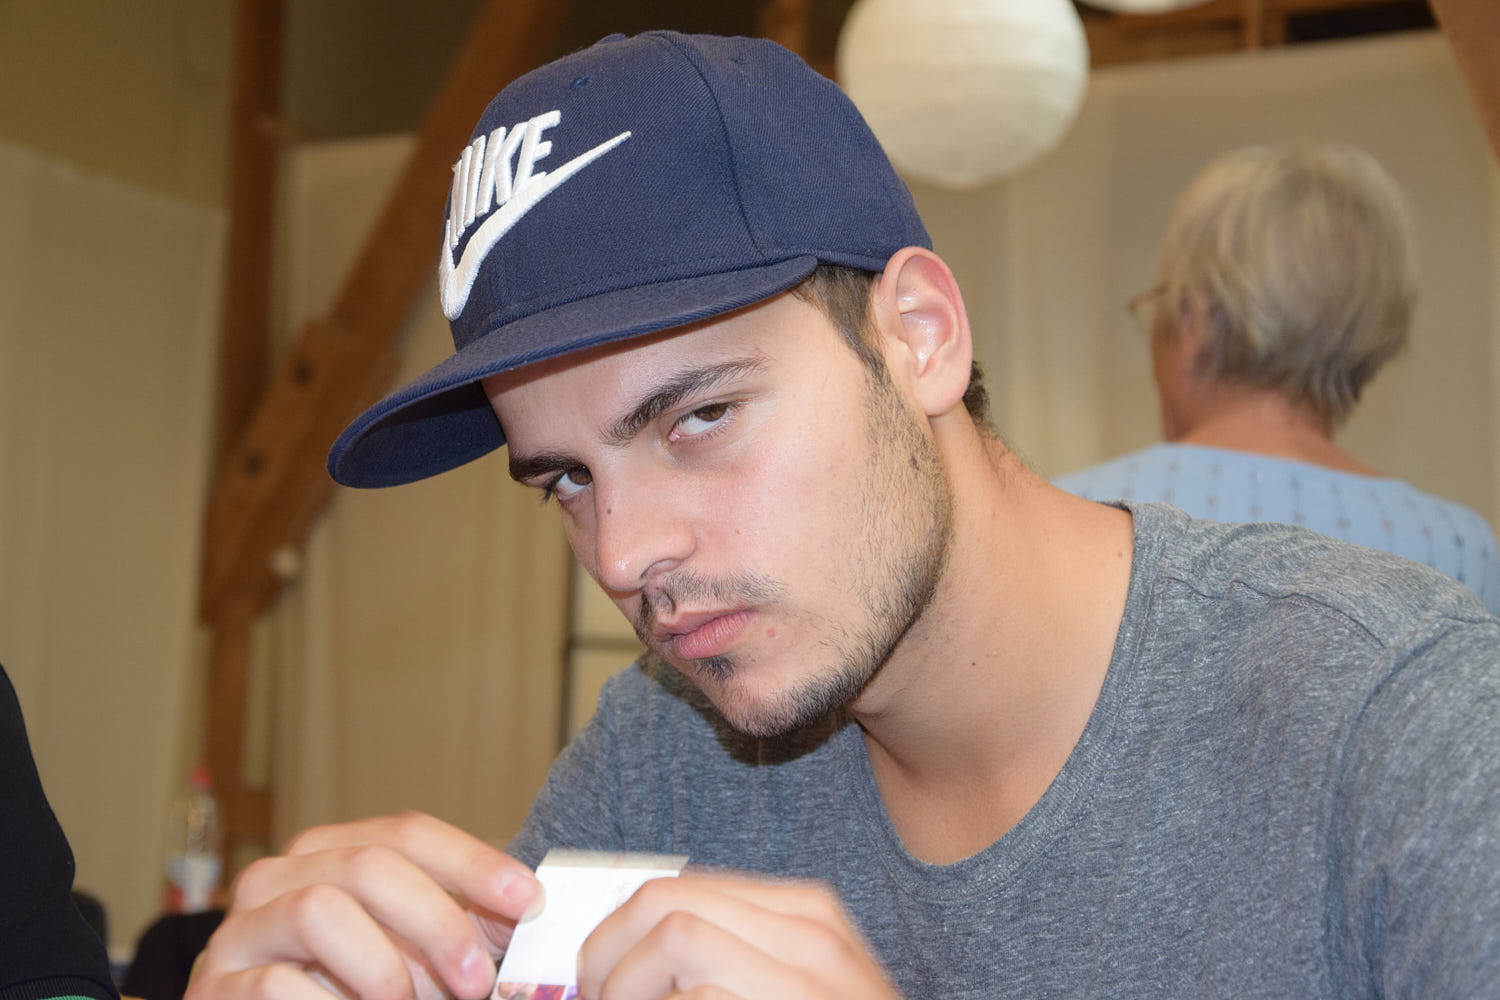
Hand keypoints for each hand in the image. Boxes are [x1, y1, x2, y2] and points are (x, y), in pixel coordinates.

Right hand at [185, 812, 541, 999]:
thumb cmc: (347, 996)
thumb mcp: (411, 955)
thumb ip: (463, 927)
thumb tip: (529, 907)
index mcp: (330, 854)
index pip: (408, 833)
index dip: (473, 862)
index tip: (529, 900)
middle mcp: (278, 877)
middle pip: (371, 866)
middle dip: (438, 923)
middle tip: (477, 981)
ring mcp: (239, 930)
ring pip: (320, 909)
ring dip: (382, 968)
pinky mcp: (214, 986)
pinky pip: (278, 984)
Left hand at [577, 871, 899, 999]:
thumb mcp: (792, 989)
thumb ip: (735, 960)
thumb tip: (626, 952)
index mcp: (806, 916)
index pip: (679, 888)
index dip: (617, 934)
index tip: (598, 983)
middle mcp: (811, 934)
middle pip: (664, 902)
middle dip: (606, 955)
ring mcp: (807, 981)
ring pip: (675, 938)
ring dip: (625, 992)